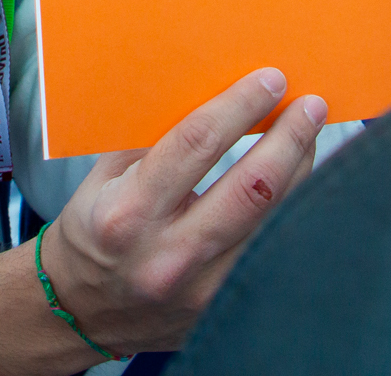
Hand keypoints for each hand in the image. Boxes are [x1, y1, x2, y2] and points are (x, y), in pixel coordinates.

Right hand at [37, 68, 326, 355]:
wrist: (80, 310)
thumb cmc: (94, 229)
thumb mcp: (105, 176)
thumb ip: (153, 137)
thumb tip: (212, 89)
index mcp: (128, 212)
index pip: (196, 144)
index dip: (240, 106)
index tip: (270, 80)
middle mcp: (167, 255)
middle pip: (251, 187)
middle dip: (289, 138)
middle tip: (310, 104)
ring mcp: (200, 290)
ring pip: (274, 223)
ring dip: (301, 171)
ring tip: (311, 135)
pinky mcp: (222, 309)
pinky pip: (272, 252)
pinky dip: (291, 212)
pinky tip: (302, 183)